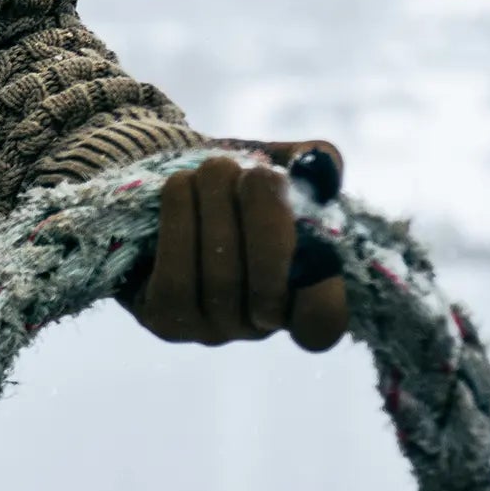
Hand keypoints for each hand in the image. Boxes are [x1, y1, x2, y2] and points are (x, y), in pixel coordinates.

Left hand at [128, 144, 347, 351]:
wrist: (169, 190)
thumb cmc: (236, 181)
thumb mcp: (282, 163)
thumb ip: (316, 162)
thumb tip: (321, 164)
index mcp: (301, 294)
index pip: (323, 320)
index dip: (324, 292)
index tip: (313, 241)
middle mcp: (259, 324)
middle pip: (269, 288)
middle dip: (265, 219)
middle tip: (256, 174)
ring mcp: (212, 328)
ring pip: (222, 280)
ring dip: (218, 212)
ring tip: (214, 168)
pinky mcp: (166, 319)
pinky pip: (177, 280)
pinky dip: (180, 224)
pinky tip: (180, 187)